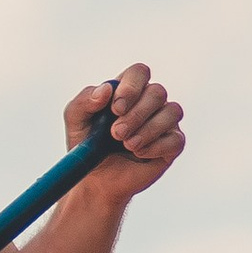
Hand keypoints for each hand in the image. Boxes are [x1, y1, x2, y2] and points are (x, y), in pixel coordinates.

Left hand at [69, 60, 182, 187]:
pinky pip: (176, 139)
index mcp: (128, 90)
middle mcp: (150, 102)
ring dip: (148, 129)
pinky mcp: (172, 145)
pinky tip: (140, 154)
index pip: (139, 72)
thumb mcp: (76, 121)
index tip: (116, 109)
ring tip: (127, 145)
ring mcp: (164, 122)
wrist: (96, 180)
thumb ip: (84, 101)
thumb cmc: (87, 145)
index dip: (131, 87)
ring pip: (172, 111)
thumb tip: (106, 89)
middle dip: (136, 114)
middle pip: (157, 92)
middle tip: (117, 134)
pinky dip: (156, 146)